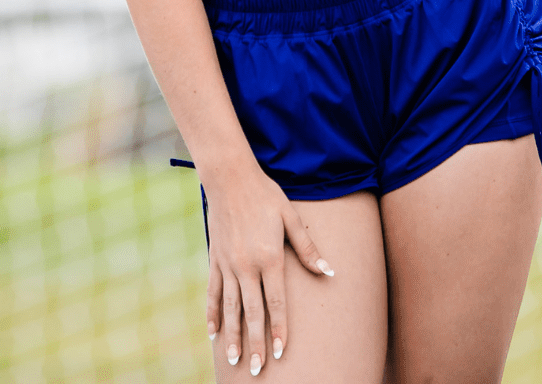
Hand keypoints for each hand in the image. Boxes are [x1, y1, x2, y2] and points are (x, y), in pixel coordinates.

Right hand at [205, 164, 332, 373]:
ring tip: (235, 359)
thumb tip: (329, 271)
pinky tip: (212, 332)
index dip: (279, 329)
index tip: (280, 352)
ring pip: (230, 308)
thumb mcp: (290, 217)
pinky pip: (212, 291)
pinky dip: (212, 313)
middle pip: (252, 312)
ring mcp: (227, 264)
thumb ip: (308, 247)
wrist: (230, 178)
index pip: (276, 302)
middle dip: (256, 342)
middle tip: (258, 369)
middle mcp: (246, 266)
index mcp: (269, 257)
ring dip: (233, 335)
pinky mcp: (214, 258)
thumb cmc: (265, 195)